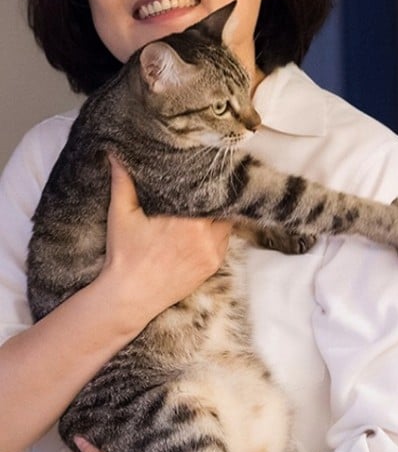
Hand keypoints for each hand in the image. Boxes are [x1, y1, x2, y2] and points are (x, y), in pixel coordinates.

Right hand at [98, 155, 232, 323]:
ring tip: (208, 203)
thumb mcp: (121, 215)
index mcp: (187, 220)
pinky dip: (217, 233)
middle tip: (209, 184)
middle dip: (215, 196)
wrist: (130, 296)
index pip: (212, 191)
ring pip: (226, 223)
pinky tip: (206, 226)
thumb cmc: (124, 255)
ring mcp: (212, 252)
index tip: (208, 169)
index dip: (211, 180)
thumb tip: (116, 154)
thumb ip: (123, 182)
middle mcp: (205, 236)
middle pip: (222, 206)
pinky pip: (224, 242)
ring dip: (218, 214)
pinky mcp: (213, 266)